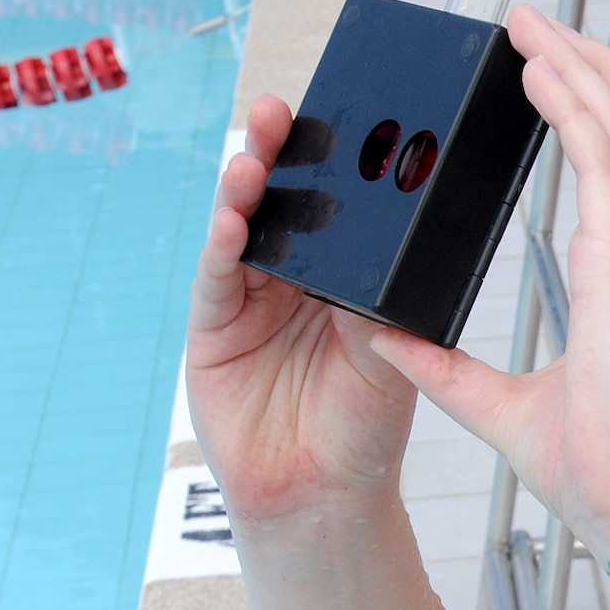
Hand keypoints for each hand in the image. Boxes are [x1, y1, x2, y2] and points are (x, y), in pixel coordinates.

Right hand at [186, 94, 418, 524]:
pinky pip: (216, 281)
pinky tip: (231, 224)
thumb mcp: (390, 359)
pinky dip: (222, 250)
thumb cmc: (366, 429)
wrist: (325, 494)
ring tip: (255, 160)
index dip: (326, 168)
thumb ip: (383, 306)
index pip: (330, 211)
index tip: (333, 123)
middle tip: (277, 115)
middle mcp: (292, 281)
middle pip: (279, 206)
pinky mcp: (215, 329)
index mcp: (340, 281)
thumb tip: (394, 249)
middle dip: (276, 158)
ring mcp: (249, 301)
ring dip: (244, 194)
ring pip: (241, 232)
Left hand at [372, 6, 609, 542]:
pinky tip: (536, 72)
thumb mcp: (502, 407)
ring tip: (533, 29)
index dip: (596, 117)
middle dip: (593, 68)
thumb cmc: (607, 470)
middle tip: (539, 29)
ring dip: (581, 66)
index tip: (551, 81)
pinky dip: (573, 103)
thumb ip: (445, 367)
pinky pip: (602, 156)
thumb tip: (387, 338)